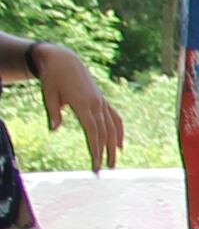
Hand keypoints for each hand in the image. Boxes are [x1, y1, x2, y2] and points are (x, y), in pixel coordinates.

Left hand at [29, 45, 120, 168]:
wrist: (64, 60)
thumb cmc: (52, 77)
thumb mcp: (48, 94)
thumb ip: (53, 112)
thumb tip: (54, 129)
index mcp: (83, 103)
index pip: (93, 131)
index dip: (95, 149)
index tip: (95, 164)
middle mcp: (96, 104)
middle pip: (105, 132)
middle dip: (106, 152)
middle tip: (105, 169)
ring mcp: (101, 102)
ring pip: (112, 127)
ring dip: (114, 146)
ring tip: (113, 161)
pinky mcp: (102, 100)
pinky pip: (115, 118)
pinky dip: (119, 132)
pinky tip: (120, 144)